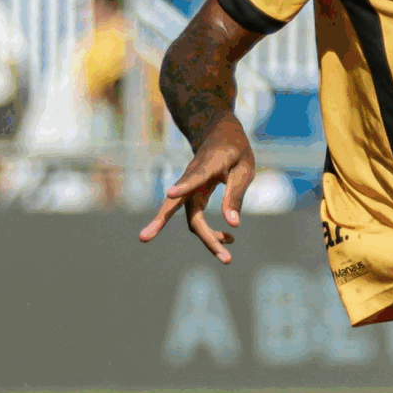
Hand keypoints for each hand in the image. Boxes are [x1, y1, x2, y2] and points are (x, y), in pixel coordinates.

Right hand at [139, 117, 255, 261]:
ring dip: (207, 239)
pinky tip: (229, 238)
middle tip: (148, 240)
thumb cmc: (235, 150)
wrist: (218, 135)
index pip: (193, 178)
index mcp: (207, 166)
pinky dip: (210, 232)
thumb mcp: (244, 169)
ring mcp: (189, 190)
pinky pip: (196, 219)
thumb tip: (233, 225)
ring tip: (227, 257)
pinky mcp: (192, 197)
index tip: (171, 193)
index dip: (183, 186)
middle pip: (176, 206)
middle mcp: (191, 179)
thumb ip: (236, 195)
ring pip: (191, 220)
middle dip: (166, 224)